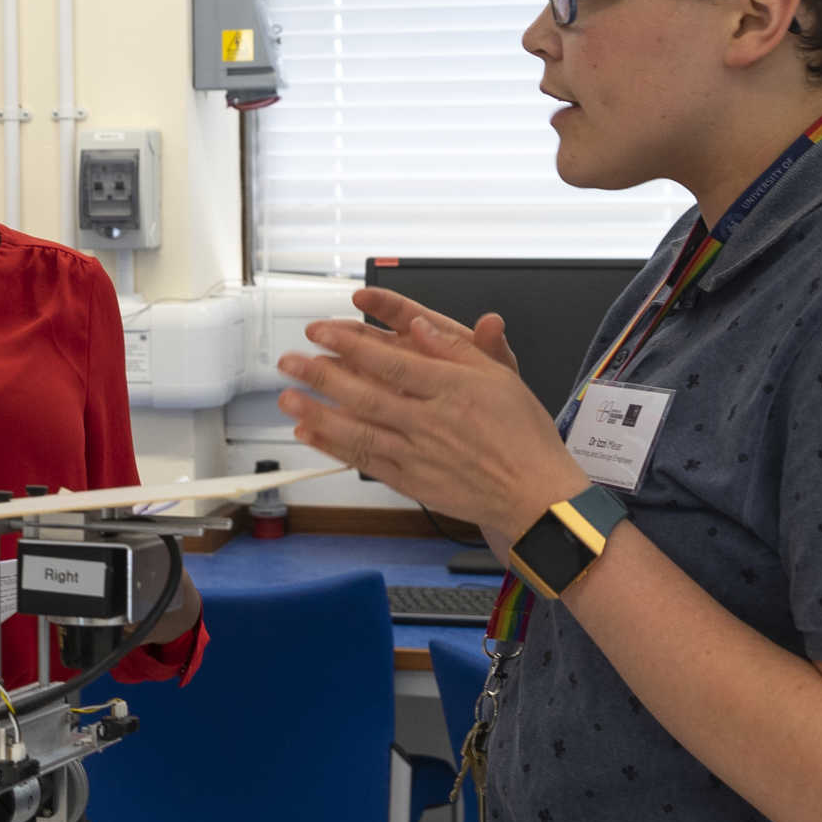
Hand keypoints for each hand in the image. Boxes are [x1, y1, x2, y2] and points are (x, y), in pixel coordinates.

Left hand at [275, 286, 584, 535]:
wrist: (535, 494)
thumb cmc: (522, 434)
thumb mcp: (500, 378)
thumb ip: (455, 350)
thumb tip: (417, 326)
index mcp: (452, 389)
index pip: (391, 362)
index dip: (351, 345)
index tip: (321, 331)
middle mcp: (430, 421)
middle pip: (365, 394)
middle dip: (321, 375)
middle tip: (288, 360)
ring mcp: (418, 454)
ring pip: (358, 430)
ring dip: (317, 413)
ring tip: (286, 398)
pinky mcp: (411, 480)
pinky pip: (365, 461)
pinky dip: (335, 447)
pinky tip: (310, 434)